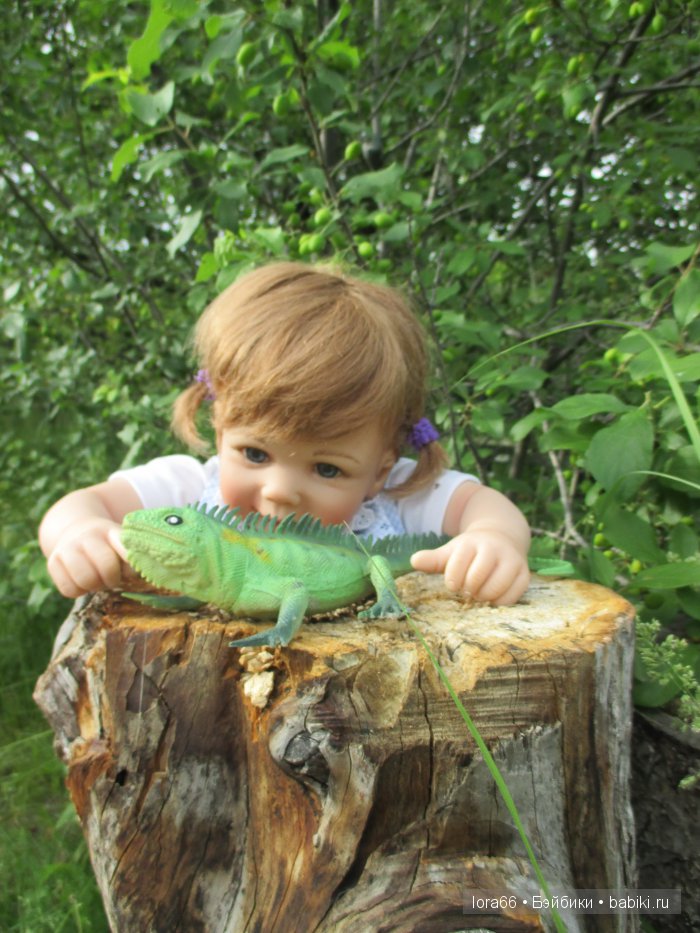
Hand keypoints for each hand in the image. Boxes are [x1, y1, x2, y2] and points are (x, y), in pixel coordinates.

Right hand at [46, 517, 125, 598]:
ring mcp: (67, 547)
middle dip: (113, 579)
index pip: (125, 547)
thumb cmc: (107, 545)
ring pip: (85, 580)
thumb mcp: (121, 544)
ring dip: (95, 586)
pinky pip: (69, 589)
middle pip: (107, 567)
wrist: (75, 532)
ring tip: (97, 580)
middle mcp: (88, 536)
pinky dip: (79, 591)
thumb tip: (143, 572)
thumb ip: (133, 557)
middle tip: (113, 579)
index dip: (131, 562)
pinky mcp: (53, 562)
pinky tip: (82, 581)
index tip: (133, 571)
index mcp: (110, 530)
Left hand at [410, 529, 529, 605]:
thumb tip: (414, 561)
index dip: (452, 580)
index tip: (452, 585)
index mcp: (472, 542)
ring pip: (496, 587)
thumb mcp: (452, 551)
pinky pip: (512, 596)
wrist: (502, 538)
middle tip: (467, 590)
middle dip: (468, 589)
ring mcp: (512, 561)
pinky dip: (499, 602)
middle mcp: (494, 549)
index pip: (458, 564)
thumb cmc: (471, 551)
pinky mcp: (524, 574)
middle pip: (476, 578)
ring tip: (479, 593)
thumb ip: (433, 559)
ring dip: (483, 596)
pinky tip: (493, 597)